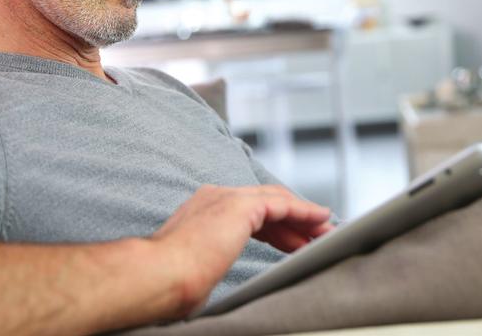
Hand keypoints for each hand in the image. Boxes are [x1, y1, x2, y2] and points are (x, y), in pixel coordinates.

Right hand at [151, 185, 332, 313]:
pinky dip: (303, 211)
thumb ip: (207, 264)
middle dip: (292, 221)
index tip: (290, 242)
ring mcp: (226, 198)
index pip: (246, 213)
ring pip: (276, 201)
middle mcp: (213, 197)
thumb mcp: (194, 270)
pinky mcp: (240, 206)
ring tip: (324, 229)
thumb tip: (207, 280)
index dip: (273, 227)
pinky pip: (282, 205)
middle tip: (314, 236)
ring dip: (303, 216)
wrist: (157, 276)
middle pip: (264, 204)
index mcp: (200, 210)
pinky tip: (319, 219)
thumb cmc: (167, 284)